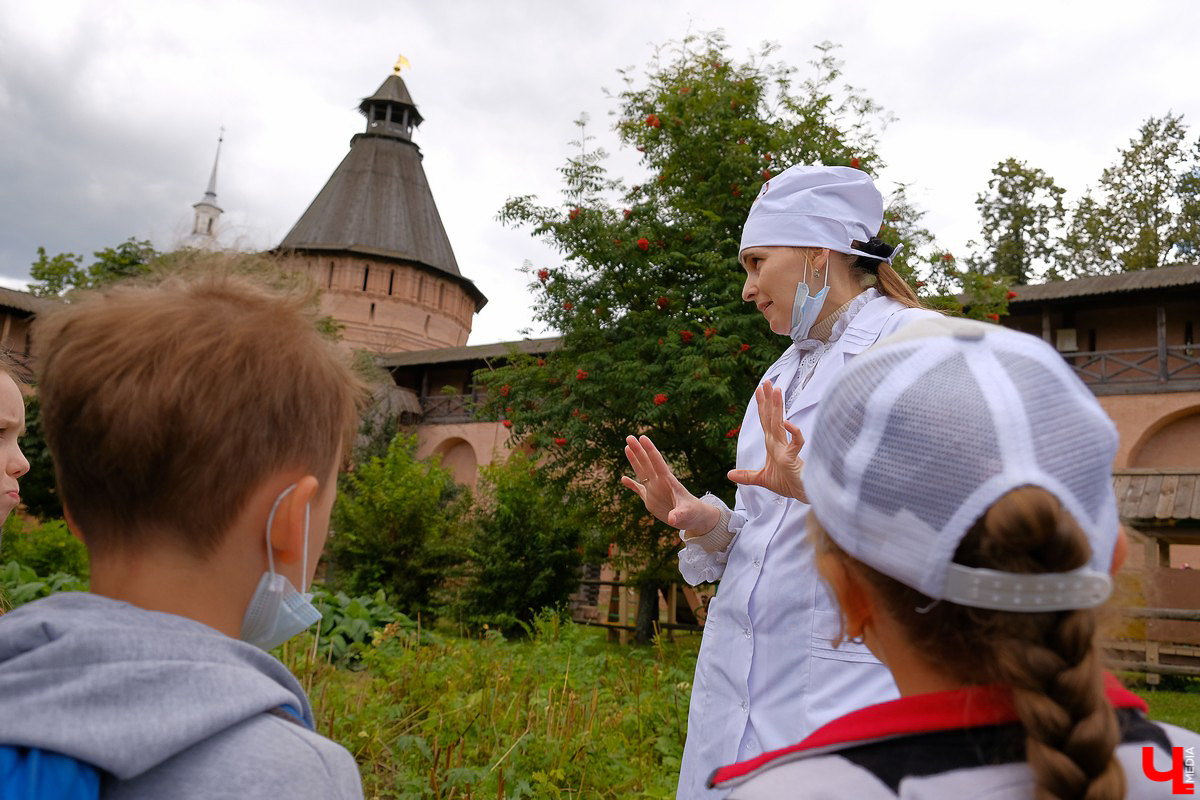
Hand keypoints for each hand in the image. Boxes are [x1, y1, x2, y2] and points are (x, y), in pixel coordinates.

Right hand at [620, 435, 717, 532]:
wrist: (692, 519)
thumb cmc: (693, 513)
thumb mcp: (687, 514)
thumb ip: (679, 515)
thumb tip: (672, 519)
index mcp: (668, 481)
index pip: (657, 462)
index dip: (650, 450)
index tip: (642, 438)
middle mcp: (659, 482)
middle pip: (647, 463)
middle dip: (638, 450)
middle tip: (629, 437)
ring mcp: (654, 490)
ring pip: (641, 472)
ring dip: (634, 460)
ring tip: (627, 447)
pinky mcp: (650, 499)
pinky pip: (638, 489)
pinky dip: (631, 484)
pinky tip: (623, 479)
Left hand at [727, 380, 807, 501]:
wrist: (802, 494)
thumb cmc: (787, 483)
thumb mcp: (762, 479)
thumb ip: (747, 476)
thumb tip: (729, 474)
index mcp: (772, 444)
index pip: (765, 421)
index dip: (762, 405)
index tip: (759, 389)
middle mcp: (778, 443)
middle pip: (772, 418)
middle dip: (769, 400)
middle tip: (768, 382)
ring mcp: (786, 449)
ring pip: (780, 425)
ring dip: (778, 408)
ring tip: (777, 391)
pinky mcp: (793, 458)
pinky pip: (795, 443)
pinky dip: (793, 433)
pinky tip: (787, 423)